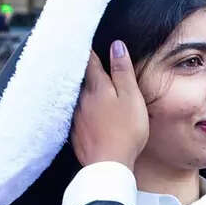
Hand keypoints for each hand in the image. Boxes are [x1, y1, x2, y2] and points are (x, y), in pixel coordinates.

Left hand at [71, 42, 149, 169]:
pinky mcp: (75, 133)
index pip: (90, 61)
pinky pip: (74, 115)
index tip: (85, 39)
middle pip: (80, 78)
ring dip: (79, 88)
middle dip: (82, 68)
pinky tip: (84, 112)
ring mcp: (75, 117)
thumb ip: (122, 72)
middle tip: (80, 56)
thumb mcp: (131, 97)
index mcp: (97, 87)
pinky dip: (79, 109)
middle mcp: (82, 99)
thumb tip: (116, 46)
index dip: (89, 49)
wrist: (109, 165)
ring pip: (76, 96)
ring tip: (81, 82)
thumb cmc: (126, 131)